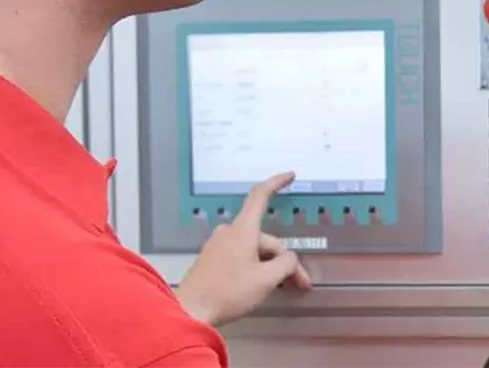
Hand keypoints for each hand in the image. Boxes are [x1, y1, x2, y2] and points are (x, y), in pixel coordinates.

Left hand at [176, 172, 312, 327]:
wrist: (189, 312)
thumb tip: (290, 259)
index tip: (290, 176)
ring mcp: (219, 245)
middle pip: (265, 237)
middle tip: (299, 283)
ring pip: (253, 249)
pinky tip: (259, 286)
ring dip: (269, 266)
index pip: (261, 195)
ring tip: (281, 289)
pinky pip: (240, 256)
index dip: (277, 182)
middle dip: (283, 259)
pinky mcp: (212, 260)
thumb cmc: (227, 292)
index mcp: (243, 229)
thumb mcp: (265, 280)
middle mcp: (230, 232)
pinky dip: (254, 268)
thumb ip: (285, 265)